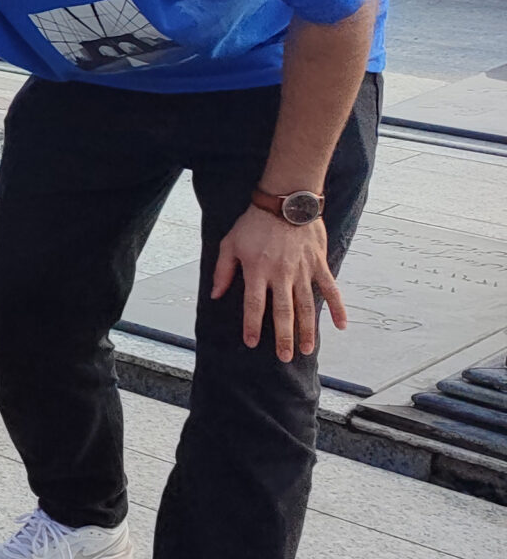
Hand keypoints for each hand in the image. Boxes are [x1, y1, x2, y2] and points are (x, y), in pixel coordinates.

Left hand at [213, 204, 345, 360]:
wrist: (286, 201)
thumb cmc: (254, 223)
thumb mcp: (229, 243)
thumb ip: (223, 270)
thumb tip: (216, 295)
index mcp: (257, 271)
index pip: (254, 305)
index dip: (252, 326)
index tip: (252, 343)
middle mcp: (280, 274)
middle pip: (283, 312)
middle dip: (283, 337)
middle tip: (284, 357)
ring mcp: (302, 270)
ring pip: (306, 306)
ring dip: (307, 330)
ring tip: (306, 349)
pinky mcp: (319, 264)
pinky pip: (331, 289)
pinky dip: (338, 308)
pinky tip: (341, 326)